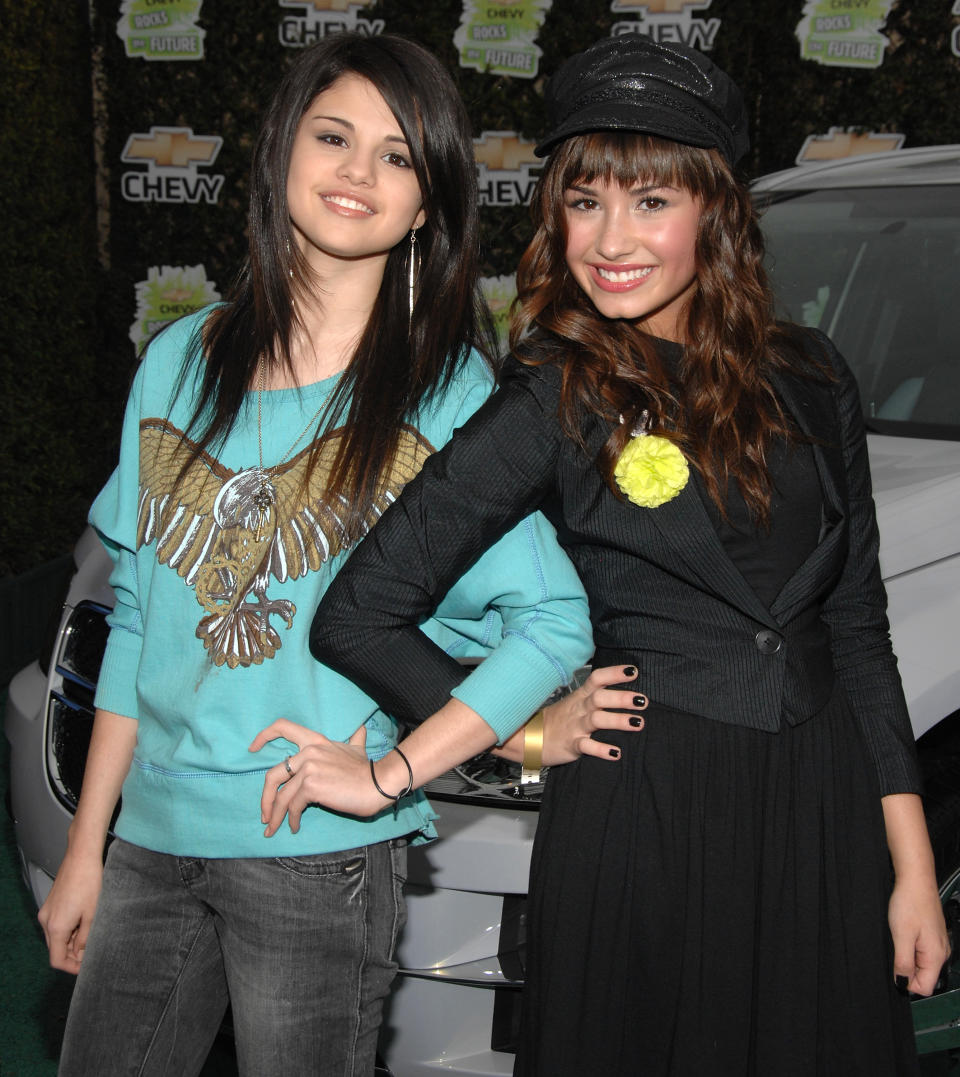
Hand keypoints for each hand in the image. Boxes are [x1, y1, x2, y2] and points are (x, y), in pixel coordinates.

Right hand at [37, 850, 103, 973]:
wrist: (81, 857)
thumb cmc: (89, 882)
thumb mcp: (93, 914)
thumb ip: (86, 938)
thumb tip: (81, 954)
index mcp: (55, 927)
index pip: (56, 959)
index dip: (71, 967)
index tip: (85, 967)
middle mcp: (46, 921)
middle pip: (55, 949)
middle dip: (72, 954)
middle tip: (91, 951)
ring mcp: (46, 912)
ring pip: (56, 937)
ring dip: (71, 941)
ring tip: (90, 934)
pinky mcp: (50, 904)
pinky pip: (56, 924)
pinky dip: (68, 929)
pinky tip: (84, 922)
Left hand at [250, 718, 382, 834]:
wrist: (379, 783)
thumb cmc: (368, 769)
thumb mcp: (357, 749)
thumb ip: (355, 739)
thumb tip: (360, 730)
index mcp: (315, 741)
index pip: (283, 727)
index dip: (263, 736)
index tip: (252, 748)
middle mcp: (308, 752)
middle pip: (272, 774)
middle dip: (265, 798)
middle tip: (265, 814)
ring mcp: (309, 769)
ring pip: (281, 796)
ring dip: (275, 816)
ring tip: (273, 829)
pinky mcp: (311, 787)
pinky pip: (293, 806)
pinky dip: (292, 820)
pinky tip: (295, 827)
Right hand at [541, 664, 646, 765]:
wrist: (531, 737)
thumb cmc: (559, 720)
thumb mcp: (575, 703)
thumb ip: (596, 696)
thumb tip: (624, 693)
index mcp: (581, 696)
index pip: (597, 679)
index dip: (614, 673)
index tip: (633, 671)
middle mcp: (580, 709)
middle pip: (600, 698)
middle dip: (622, 697)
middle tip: (643, 700)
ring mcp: (575, 726)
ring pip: (596, 720)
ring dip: (618, 720)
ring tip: (638, 723)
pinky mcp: (572, 744)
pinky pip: (587, 746)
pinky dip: (601, 750)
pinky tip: (616, 753)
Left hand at [888, 870, 949, 995]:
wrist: (916, 880)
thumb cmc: (909, 903)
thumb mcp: (901, 936)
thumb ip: (903, 963)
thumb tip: (902, 984)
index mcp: (936, 957)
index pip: (925, 987)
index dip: (907, 982)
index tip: (895, 967)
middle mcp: (941, 953)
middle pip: (924, 976)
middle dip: (907, 968)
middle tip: (897, 947)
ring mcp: (939, 944)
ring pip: (922, 964)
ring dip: (908, 956)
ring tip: (901, 937)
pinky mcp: (933, 936)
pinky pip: (922, 952)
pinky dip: (911, 947)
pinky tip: (905, 933)